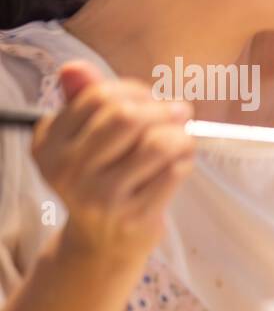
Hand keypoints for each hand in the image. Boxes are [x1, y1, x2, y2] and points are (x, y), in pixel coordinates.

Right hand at [33, 61, 194, 259]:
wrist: (103, 243)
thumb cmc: (102, 179)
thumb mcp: (86, 140)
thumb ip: (84, 101)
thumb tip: (75, 68)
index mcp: (50, 143)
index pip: (99, 97)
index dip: (137, 91)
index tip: (152, 99)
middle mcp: (68, 170)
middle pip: (128, 117)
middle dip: (163, 110)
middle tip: (179, 113)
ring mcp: (100, 196)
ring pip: (158, 144)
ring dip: (182, 136)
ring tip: (184, 140)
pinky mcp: (133, 217)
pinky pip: (174, 172)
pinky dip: (185, 162)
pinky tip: (179, 165)